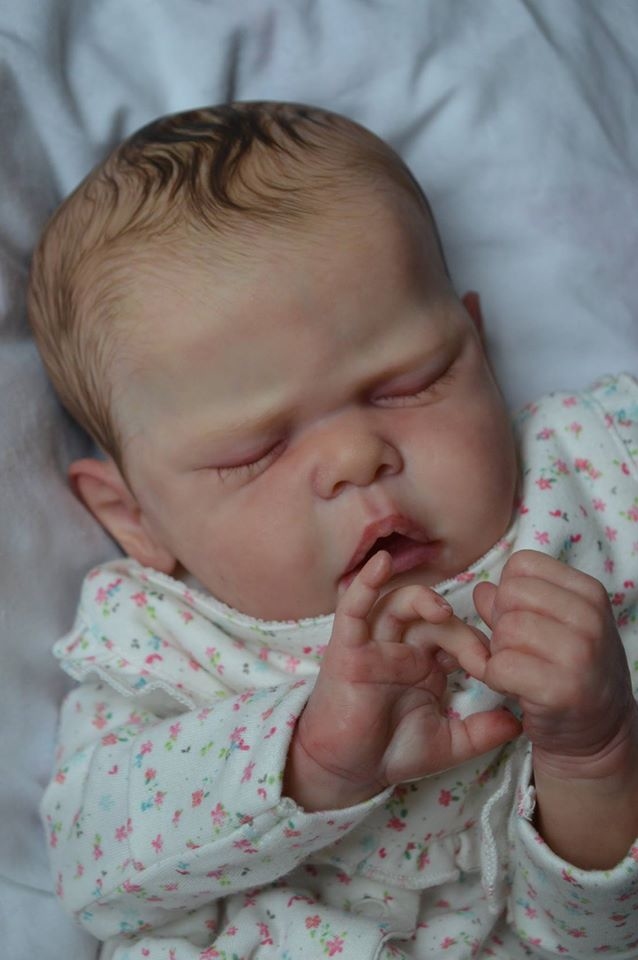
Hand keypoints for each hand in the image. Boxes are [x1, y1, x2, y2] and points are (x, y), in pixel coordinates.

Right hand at [285, 551, 520, 810]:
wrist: (347, 771)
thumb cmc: (391, 751)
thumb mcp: (448, 744)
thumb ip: (482, 732)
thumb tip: (518, 723)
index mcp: (425, 663)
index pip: (456, 635)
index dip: (478, 644)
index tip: (499, 668)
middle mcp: (401, 647)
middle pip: (432, 618)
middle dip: (459, 632)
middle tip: (479, 659)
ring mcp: (373, 645)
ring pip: (397, 604)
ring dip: (421, 599)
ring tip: (441, 610)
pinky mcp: (346, 648)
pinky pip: (353, 609)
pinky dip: (365, 583)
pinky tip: (381, 564)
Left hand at [473, 549, 637, 866]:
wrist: (597, 736)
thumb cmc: (568, 673)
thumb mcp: (551, 626)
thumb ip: (512, 603)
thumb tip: (481, 589)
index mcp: (589, 592)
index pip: (523, 564)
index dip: (507, 591)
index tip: (520, 618)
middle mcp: (590, 618)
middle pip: (510, 594)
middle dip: (500, 621)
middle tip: (514, 649)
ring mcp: (580, 654)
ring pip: (505, 629)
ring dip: (497, 652)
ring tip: (516, 669)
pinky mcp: (562, 690)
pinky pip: (501, 666)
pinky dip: (495, 678)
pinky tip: (512, 687)